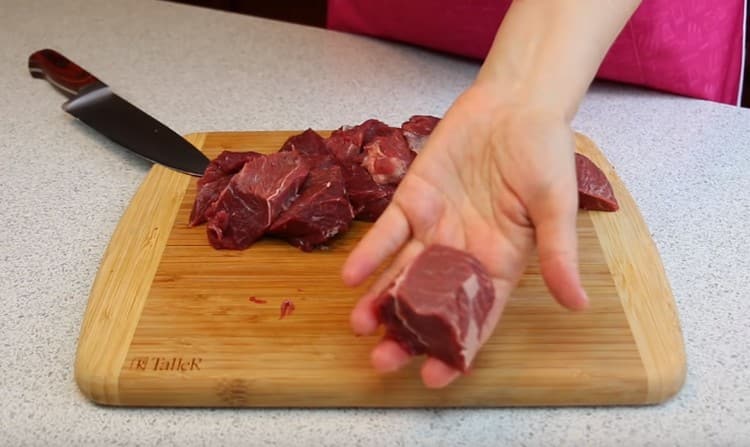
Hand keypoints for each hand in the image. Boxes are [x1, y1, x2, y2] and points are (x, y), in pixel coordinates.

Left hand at [341, 82, 588, 387]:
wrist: (514, 104)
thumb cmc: (544, 152)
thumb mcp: (557, 205)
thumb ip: (558, 253)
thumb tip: (579, 305)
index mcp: (501, 262)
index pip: (477, 314)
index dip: (457, 347)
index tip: (435, 378)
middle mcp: (463, 251)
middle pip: (431, 301)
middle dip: (407, 331)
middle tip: (382, 360)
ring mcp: (435, 227)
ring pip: (402, 272)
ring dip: (379, 299)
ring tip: (359, 325)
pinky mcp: (412, 200)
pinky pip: (388, 231)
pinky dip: (369, 252)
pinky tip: (350, 275)